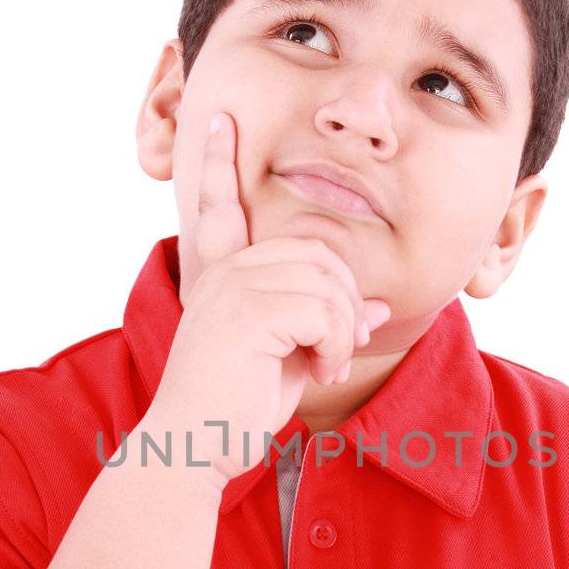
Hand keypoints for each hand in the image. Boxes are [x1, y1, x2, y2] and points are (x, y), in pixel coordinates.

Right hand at [148, 111, 391, 486]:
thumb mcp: (289, 360)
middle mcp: (224, 273)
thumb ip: (322, 324)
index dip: (219, 164)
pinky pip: (326, 309)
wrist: (194, 447)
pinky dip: (337, 344)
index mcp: (222, 278)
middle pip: (319, 254)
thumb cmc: (234, 410)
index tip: (220, 121)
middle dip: (344, 303)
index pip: (220, 208)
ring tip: (326, 364)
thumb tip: (374, 305)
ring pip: (329, 281)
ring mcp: (234, 288)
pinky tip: (320, 370)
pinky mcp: (250, 312)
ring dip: (343, 330)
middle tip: (334, 351)